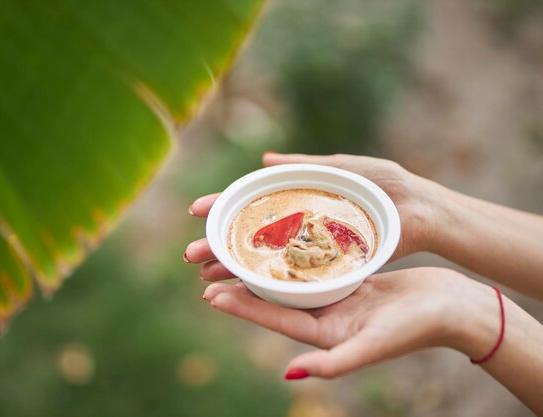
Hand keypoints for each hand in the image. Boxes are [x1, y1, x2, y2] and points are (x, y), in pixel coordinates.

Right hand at [184, 152, 443, 280]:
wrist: (424, 213)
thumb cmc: (387, 185)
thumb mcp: (343, 167)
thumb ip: (305, 164)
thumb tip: (263, 159)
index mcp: (301, 198)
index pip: (253, 203)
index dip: (224, 207)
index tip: (196, 212)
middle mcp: (300, 225)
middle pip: (251, 236)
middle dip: (219, 244)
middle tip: (190, 255)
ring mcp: (312, 248)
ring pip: (264, 260)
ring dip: (233, 267)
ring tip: (205, 275)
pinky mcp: (328, 267)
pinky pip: (290, 275)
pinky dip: (264, 283)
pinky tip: (242, 289)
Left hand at [202, 268, 498, 378]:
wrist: (454, 308)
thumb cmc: (417, 328)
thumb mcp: (373, 345)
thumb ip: (333, 363)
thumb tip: (289, 375)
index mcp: (326, 334)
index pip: (274, 318)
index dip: (242, 307)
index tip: (211, 295)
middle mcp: (327, 317)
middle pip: (277, 299)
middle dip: (245, 285)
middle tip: (213, 269)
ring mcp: (339, 298)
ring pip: (293, 280)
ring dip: (266, 268)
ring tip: (240, 252)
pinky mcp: (352, 280)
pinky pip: (316, 266)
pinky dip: (298, 255)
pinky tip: (283, 240)